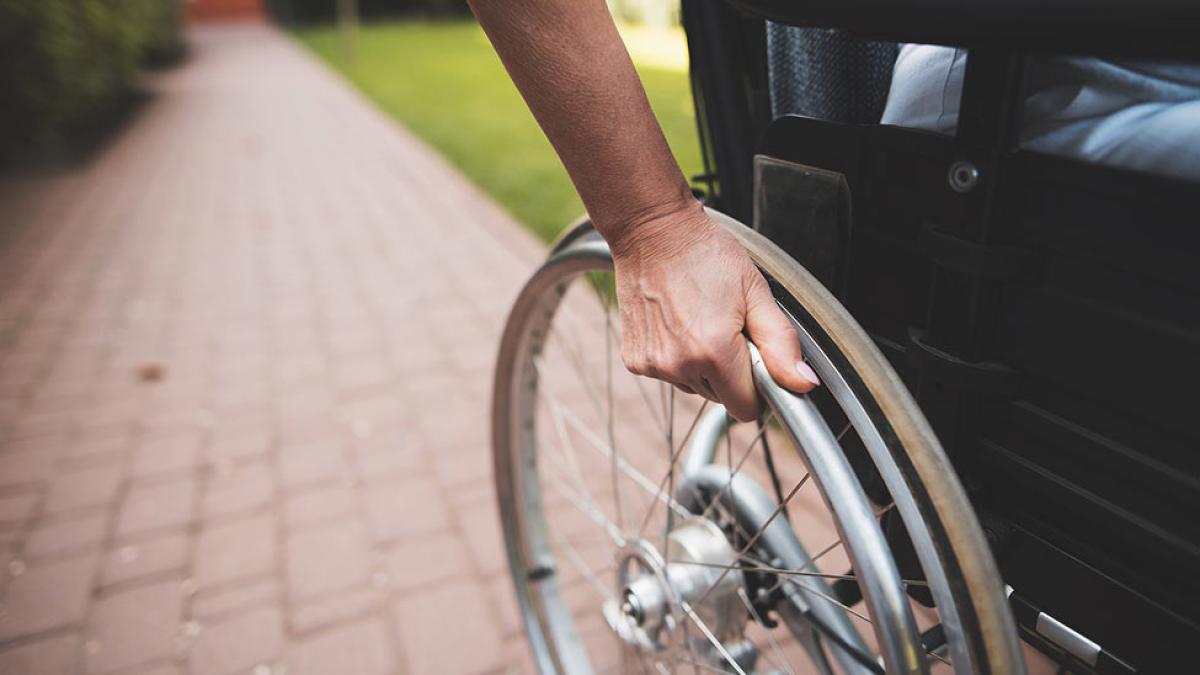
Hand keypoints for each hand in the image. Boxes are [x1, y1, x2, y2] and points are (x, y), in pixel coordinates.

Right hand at [608, 204, 820, 421]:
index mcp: (714, 351)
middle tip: (725, 327)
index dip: (757, 385)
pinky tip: (676, 324)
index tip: (753, 354)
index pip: (746, 408)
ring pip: (695, 387)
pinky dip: (677, 357)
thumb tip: (803, 385)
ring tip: (699, 321)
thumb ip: (781, 343)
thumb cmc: (706, 255)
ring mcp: (653, 365)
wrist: (653, 232)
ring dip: (702, 365)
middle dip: (730, 372)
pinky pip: (669, 375)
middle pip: (720, 398)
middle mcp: (679, 365)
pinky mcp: (635, 361)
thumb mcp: (755, 292)